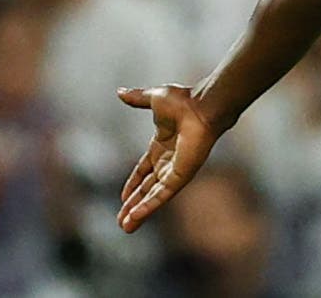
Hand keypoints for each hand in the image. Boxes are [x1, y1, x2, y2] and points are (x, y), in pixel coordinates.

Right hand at [115, 83, 219, 231]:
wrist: (200, 107)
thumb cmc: (182, 101)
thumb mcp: (153, 98)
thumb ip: (136, 98)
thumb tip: (119, 92)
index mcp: (160, 146)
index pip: (143, 170)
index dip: (132, 183)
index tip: (122, 196)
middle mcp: (167, 162)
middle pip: (146, 189)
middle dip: (132, 204)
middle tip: (121, 221)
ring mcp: (174, 172)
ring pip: (152, 197)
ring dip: (138, 212)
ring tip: (125, 227)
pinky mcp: (179, 177)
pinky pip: (161, 196)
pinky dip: (148, 207)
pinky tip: (136, 217)